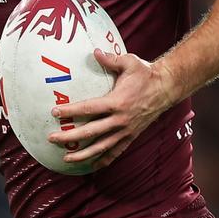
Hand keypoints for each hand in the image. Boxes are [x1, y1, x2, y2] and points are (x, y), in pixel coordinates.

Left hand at [47, 49, 175, 170]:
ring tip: (66, 158)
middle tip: (52, 138)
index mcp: (117, 102)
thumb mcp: (129, 62)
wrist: (167, 88)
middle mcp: (120, 119)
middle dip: (70, 137)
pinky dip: (103, 160)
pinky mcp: (131, 136)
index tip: (55, 112)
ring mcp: (126, 130)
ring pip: (101, 147)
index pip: (89, 108)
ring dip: (83, 154)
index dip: (71, 111)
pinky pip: (116, 151)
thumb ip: (110, 58)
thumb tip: (94, 51)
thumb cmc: (146, 73)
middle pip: (91, 132)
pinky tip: (92, 166)